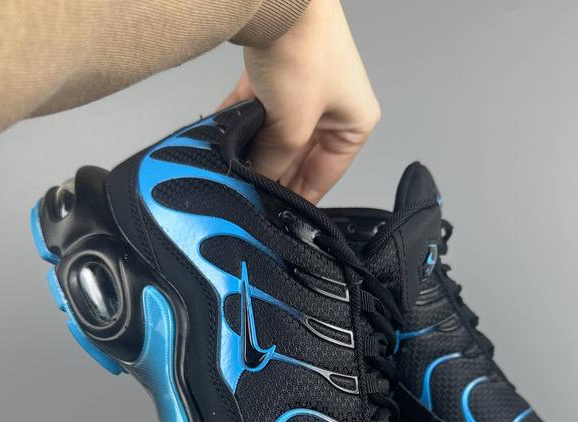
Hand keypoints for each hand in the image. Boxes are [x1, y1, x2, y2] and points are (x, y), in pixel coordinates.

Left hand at [219, 0, 379, 204]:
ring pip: (277, 133)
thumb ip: (275, 162)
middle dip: (272, 171)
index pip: (325, 175)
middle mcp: (334, 107)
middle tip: (248, 192)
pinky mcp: (279, 73)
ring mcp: (305, 89)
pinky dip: (243, 123)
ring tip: (233, 168)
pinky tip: (223, 139)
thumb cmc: (304, 51)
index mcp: (355, 122)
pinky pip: (260, 109)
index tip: (274, 215)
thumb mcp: (291, 127)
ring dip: (255, 149)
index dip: (298, 197)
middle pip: (299, 156)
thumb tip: (257, 181)